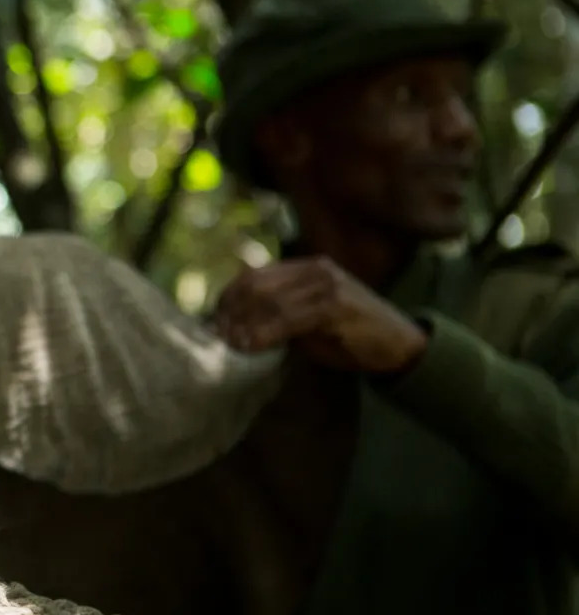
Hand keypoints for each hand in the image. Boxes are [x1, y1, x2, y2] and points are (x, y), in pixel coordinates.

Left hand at [212, 256, 426, 373]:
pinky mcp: (335, 306)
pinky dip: (264, 334)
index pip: (254, 276)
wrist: (399, 343)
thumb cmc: (349, 334)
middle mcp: (315, 269)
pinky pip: (288, 319)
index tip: (214, 322)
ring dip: (243, 326)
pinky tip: (250, 346)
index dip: (228, 298)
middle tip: (217, 336)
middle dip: (231, 312)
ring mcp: (326, 285)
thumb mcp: (308, 318)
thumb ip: (277, 315)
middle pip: (256, 285)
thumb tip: (234, 326)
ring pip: (269, 302)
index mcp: (307, 267)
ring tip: (230, 344)